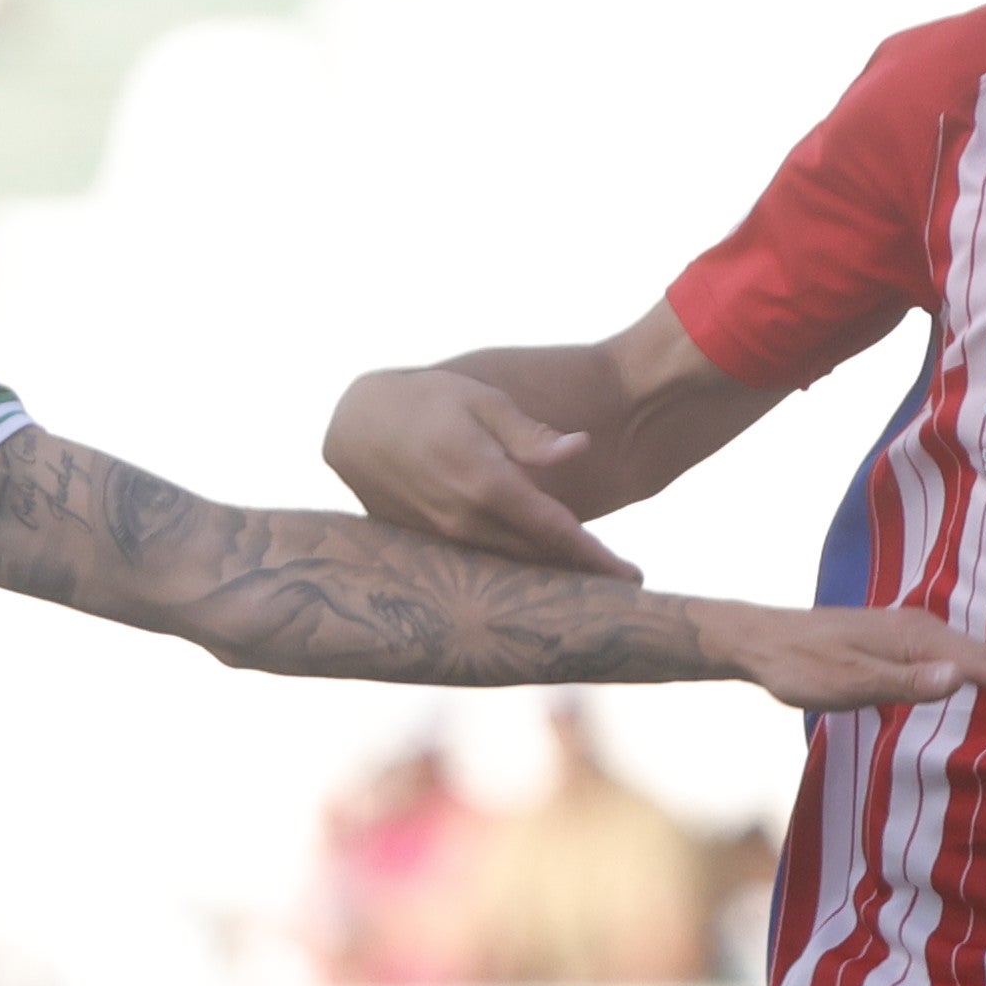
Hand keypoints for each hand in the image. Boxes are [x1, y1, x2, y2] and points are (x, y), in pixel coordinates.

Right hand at [324, 366, 636, 577]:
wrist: (354, 426)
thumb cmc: (426, 402)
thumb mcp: (483, 400)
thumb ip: (531, 434)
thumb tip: (581, 448)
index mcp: (488, 483)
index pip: (555, 530)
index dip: (595, 557)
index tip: (631, 578)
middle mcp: (466, 519)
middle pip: (537, 558)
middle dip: (579, 573)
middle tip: (620, 585)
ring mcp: (443, 537)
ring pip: (508, 565)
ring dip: (546, 575)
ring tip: (585, 581)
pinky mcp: (427, 543)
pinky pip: (481, 561)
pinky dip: (512, 567)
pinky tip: (534, 569)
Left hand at [711, 604, 985, 716]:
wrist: (764, 640)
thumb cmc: (800, 667)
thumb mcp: (846, 683)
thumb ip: (902, 684)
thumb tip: (958, 677)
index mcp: (917, 641)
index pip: (984, 666)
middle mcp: (923, 630)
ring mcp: (915, 633)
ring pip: (981, 652)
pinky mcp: (904, 640)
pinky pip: (963, 652)